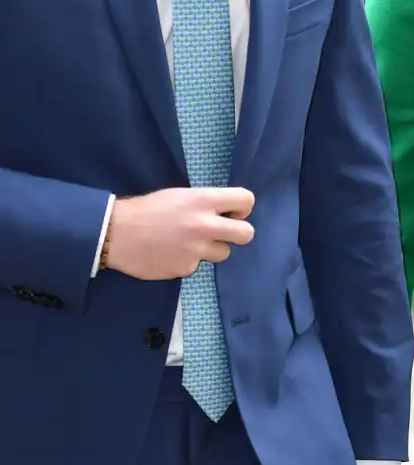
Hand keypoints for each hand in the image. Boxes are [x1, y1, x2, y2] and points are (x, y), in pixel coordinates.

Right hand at [106, 187, 254, 280]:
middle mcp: (205, 225)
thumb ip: (204, 203)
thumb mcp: (179, 195)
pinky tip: (171, 253)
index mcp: (204, 200)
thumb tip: (224, 212)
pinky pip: (197, 265)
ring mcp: (197, 250)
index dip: (242, 208)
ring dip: (211, 249)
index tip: (232, 213)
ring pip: (224, 253)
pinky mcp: (186, 268)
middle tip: (222, 232)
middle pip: (247, 234)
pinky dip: (188, 261)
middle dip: (238, 233)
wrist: (116, 233)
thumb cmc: (146, 210)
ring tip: (188, 243)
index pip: (246, 200)